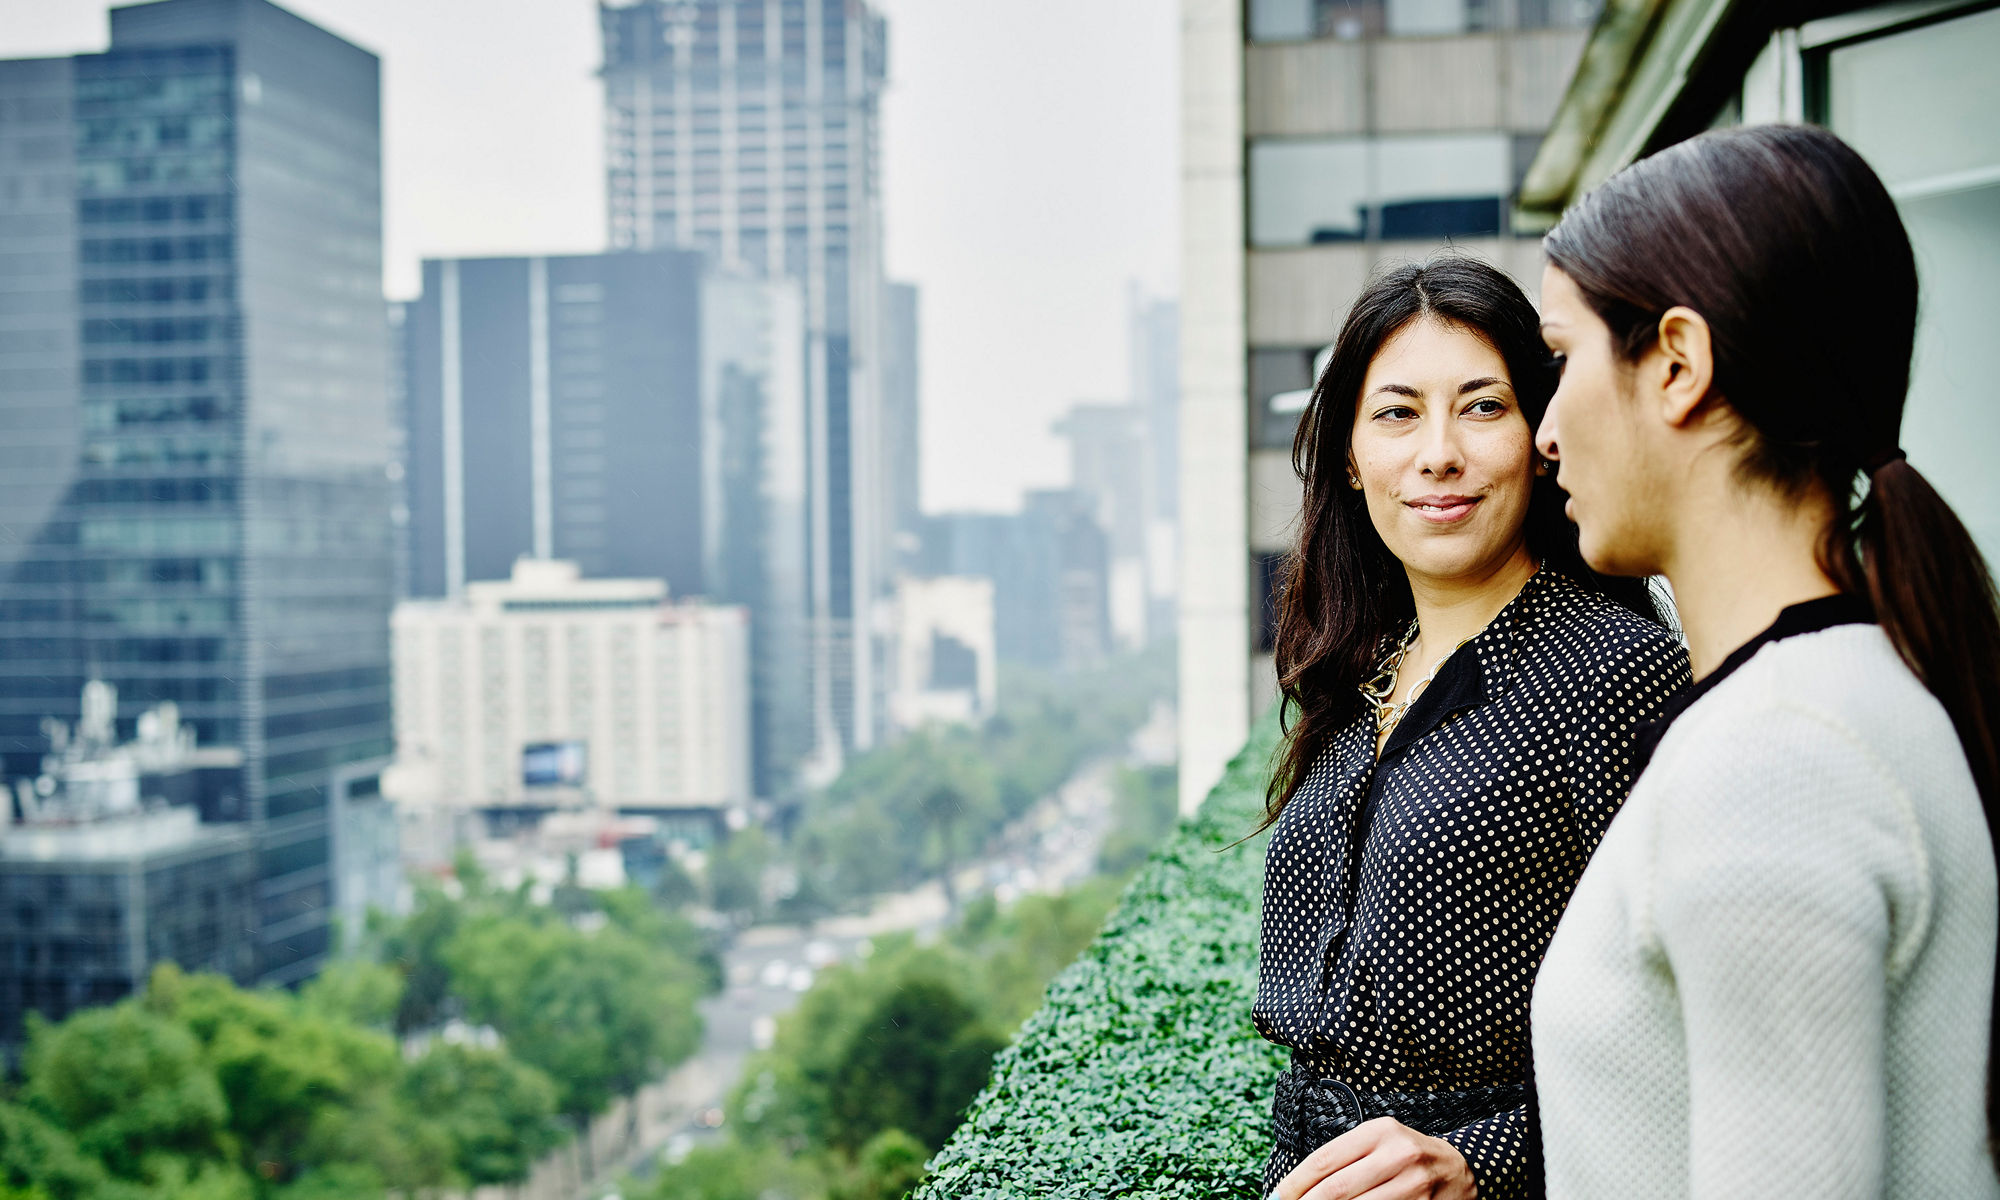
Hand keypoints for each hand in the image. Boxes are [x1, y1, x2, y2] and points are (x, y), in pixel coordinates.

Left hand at [1270, 1117, 1476, 1199]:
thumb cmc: (1406, 1153)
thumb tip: (1298, 1185)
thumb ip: (1343, 1158)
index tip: (1277, 1196)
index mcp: (1379, 1132)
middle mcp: (1397, 1155)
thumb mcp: (1377, 1141)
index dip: (1295, 1183)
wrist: (1460, 1169)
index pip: (1324, 1160)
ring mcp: (1413, 1185)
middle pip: (1336, 1190)